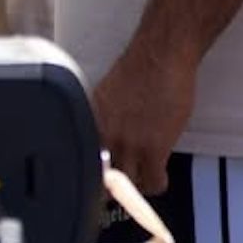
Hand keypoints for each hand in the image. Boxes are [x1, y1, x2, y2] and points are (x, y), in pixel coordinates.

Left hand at [92, 35, 198, 197]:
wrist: (161, 56)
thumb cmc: (139, 69)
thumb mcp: (105, 96)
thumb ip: (101, 122)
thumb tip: (104, 140)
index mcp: (89, 125)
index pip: (81, 163)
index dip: (91, 176)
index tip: (98, 181)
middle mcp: (104, 137)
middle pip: (102, 180)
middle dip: (113, 185)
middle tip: (122, 186)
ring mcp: (128, 145)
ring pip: (128, 185)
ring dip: (137, 184)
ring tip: (144, 177)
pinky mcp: (154, 149)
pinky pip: (153, 182)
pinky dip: (157, 184)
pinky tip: (160, 177)